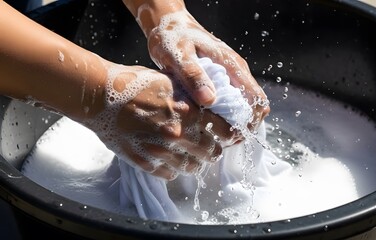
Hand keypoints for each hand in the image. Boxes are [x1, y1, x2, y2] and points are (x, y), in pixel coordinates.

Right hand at [83, 62, 236, 179]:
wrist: (100, 97)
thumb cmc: (134, 85)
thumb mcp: (170, 82)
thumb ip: (191, 97)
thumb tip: (210, 105)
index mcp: (188, 111)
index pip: (224, 131)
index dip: (230, 134)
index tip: (229, 136)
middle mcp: (178, 134)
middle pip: (212, 153)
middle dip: (213, 150)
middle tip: (210, 148)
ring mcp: (161, 150)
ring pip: (193, 167)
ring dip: (196, 162)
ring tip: (192, 156)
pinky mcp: (145, 162)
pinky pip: (170, 174)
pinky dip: (173, 169)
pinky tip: (170, 160)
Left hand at [122, 0, 269, 130]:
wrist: (168, 24)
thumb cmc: (172, 36)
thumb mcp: (178, 54)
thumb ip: (193, 75)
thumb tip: (210, 100)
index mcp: (232, 66)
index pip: (257, 99)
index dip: (251, 121)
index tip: (234, 136)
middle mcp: (235, 72)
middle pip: (253, 106)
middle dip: (242, 127)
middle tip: (221, 141)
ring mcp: (229, 76)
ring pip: (242, 107)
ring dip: (233, 123)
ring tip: (213, 136)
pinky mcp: (219, 80)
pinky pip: (229, 103)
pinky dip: (223, 116)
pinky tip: (207, 124)